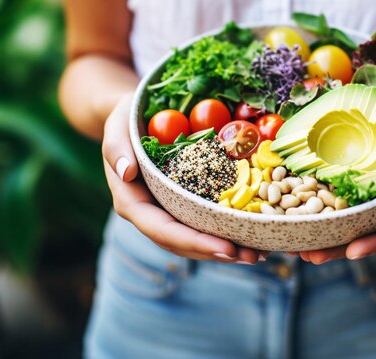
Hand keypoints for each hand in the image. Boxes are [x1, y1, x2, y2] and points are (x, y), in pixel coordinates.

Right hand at [102, 94, 261, 263]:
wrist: (134, 118)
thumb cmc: (126, 120)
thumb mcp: (117, 126)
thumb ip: (116, 148)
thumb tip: (126, 172)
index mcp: (132, 201)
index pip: (162, 229)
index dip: (194, 242)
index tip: (225, 247)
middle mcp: (151, 213)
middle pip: (183, 243)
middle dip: (217, 251)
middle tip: (253, 256)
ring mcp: (168, 211)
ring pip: (196, 239)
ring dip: (227, 249)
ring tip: (259, 254)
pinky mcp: (184, 203)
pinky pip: (205, 222)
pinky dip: (229, 230)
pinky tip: (254, 235)